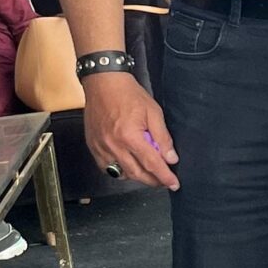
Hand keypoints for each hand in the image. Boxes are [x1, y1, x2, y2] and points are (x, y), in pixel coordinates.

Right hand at [84, 71, 179, 190]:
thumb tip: (171, 158)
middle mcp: (114, 146)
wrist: (103, 83)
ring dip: (137, 177)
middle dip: (153, 181)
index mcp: (130, 137)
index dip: (165, 176)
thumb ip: (162, 137)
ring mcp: (101, 148)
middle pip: (137, 174)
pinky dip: (119, 171)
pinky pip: (106, 168)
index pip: (152, 164)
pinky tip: (129, 165)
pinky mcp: (93, 147)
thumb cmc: (128, 94)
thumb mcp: (153, 112)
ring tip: (148, 172)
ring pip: (121, 174)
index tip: (174, 184)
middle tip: (163, 181)